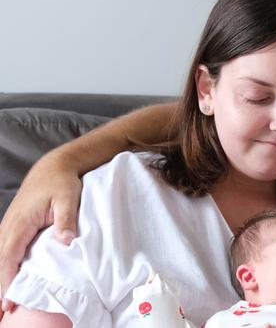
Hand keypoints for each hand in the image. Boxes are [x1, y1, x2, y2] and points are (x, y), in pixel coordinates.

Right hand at [0, 153, 81, 315]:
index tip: (8, 300)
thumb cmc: (61, 182)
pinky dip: (6, 266)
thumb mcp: (68, 198)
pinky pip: (7, 250)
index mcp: (20, 223)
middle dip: (0, 286)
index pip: (9, 256)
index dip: (6, 279)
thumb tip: (66, 241)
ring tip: (6, 302)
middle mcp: (10, 226)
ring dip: (2, 277)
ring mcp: (10, 226)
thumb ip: (66, 220)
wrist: (55, 167)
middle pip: (1, 261)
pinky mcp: (16, 227)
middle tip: (5, 310)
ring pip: (2, 257)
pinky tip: (11, 280)